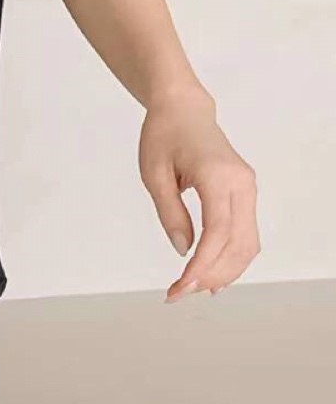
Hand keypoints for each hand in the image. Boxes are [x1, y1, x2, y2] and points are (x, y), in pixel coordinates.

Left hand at [139, 90, 259, 300]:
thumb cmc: (164, 136)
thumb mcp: (154, 174)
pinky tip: (212, 275)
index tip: (181, 285)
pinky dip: (232, 257)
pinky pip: (246, 233)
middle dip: (211, 274)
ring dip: (225, 271)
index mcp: (218, 175)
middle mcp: (241, 183)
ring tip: (192, 288)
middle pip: (238, 243)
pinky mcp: (245, 193)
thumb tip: (183, 251)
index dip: (202, 264)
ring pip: (248, 243)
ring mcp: (248, 188)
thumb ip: (170, 213)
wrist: (184, 110)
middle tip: (179, 293)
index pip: (218, 231)